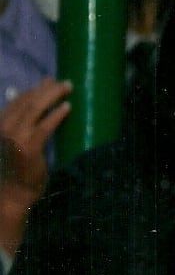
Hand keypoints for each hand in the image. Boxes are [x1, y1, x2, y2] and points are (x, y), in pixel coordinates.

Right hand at [0, 78, 70, 193]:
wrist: (13, 193)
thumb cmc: (17, 170)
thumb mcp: (16, 144)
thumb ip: (22, 127)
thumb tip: (37, 111)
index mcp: (0, 125)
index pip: (17, 101)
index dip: (34, 89)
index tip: (49, 81)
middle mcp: (4, 128)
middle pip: (27, 101)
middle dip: (46, 89)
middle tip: (65, 82)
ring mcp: (15, 137)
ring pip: (35, 109)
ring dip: (53, 95)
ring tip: (68, 88)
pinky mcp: (28, 148)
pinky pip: (45, 126)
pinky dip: (56, 115)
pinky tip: (67, 107)